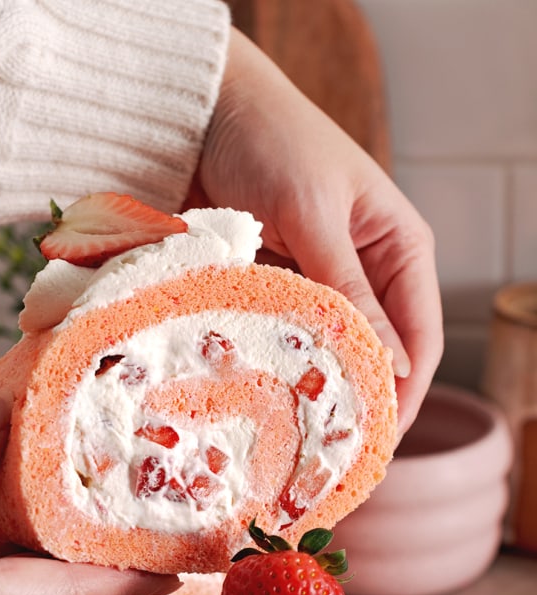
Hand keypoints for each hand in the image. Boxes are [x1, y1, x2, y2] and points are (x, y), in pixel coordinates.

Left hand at [198, 29, 442, 433]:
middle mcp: (366, 273)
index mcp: (400, 249)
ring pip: (327, 355)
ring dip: (313, 394)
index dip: (403, 397)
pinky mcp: (273, 290)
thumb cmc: (270, 142)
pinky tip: (261, 402)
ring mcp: (318, 285)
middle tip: (334, 458)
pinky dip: (274, 368)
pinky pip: (283, 339)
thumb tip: (392, 367)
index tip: (377, 445)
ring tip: (297, 444)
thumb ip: (348, 291)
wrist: (200, 112)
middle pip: (375, 357)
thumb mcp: (314, 216)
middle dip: (358, 405)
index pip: (419, 340)